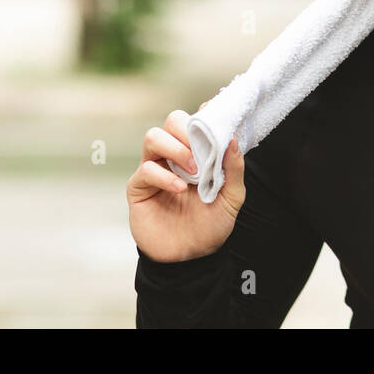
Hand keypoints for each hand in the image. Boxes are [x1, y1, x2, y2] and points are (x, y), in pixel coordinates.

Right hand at [127, 103, 245, 261]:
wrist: (191, 258)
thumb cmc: (211, 225)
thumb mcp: (232, 198)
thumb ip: (233, 168)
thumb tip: (231, 138)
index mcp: (197, 153)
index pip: (196, 122)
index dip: (205, 115)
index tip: (215, 115)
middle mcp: (174, 156)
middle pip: (172, 121)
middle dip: (186, 129)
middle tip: (201, 150)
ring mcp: (155, 169)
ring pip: (153, 137)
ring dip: (174, 147)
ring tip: (192, 169)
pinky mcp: (139, 188)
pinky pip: (145, 170)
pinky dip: (163, 176)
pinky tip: (179, 189)